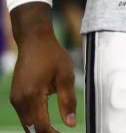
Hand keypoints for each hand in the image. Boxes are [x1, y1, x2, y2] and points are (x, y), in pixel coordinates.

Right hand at [9, 3, 76, 132]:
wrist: (34, 41)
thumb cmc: (52, 55)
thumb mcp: (66, 76)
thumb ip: (68, 101)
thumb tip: (70, 123)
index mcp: (33, 95)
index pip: (41, 126)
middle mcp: (20, 100)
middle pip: (31, 128)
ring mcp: (15, 99)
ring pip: (26, 124)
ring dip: (39, 128)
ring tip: (54, 130)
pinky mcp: (14, 97)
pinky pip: (23, 115)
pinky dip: (33, 120)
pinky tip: (45, 120)